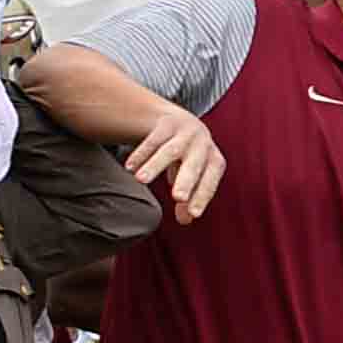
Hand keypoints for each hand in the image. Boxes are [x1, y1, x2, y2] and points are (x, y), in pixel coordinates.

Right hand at [120, 98, 223, 221]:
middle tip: (178, 198)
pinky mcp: (166, 124)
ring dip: (155, 165)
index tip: (193, 214)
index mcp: (214, 161)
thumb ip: (190, 197)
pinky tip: (129, 167)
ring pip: (170, 150)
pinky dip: (141, 153)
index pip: (210, 181)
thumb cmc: (190, 158)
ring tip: (140, 180)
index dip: (202, 196)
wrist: (181, 121)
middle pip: (194, 165)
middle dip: (186, 181)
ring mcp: (184, 133)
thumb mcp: (193, 176)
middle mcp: (202, 145)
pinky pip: (152, 140)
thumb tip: (186, 220)